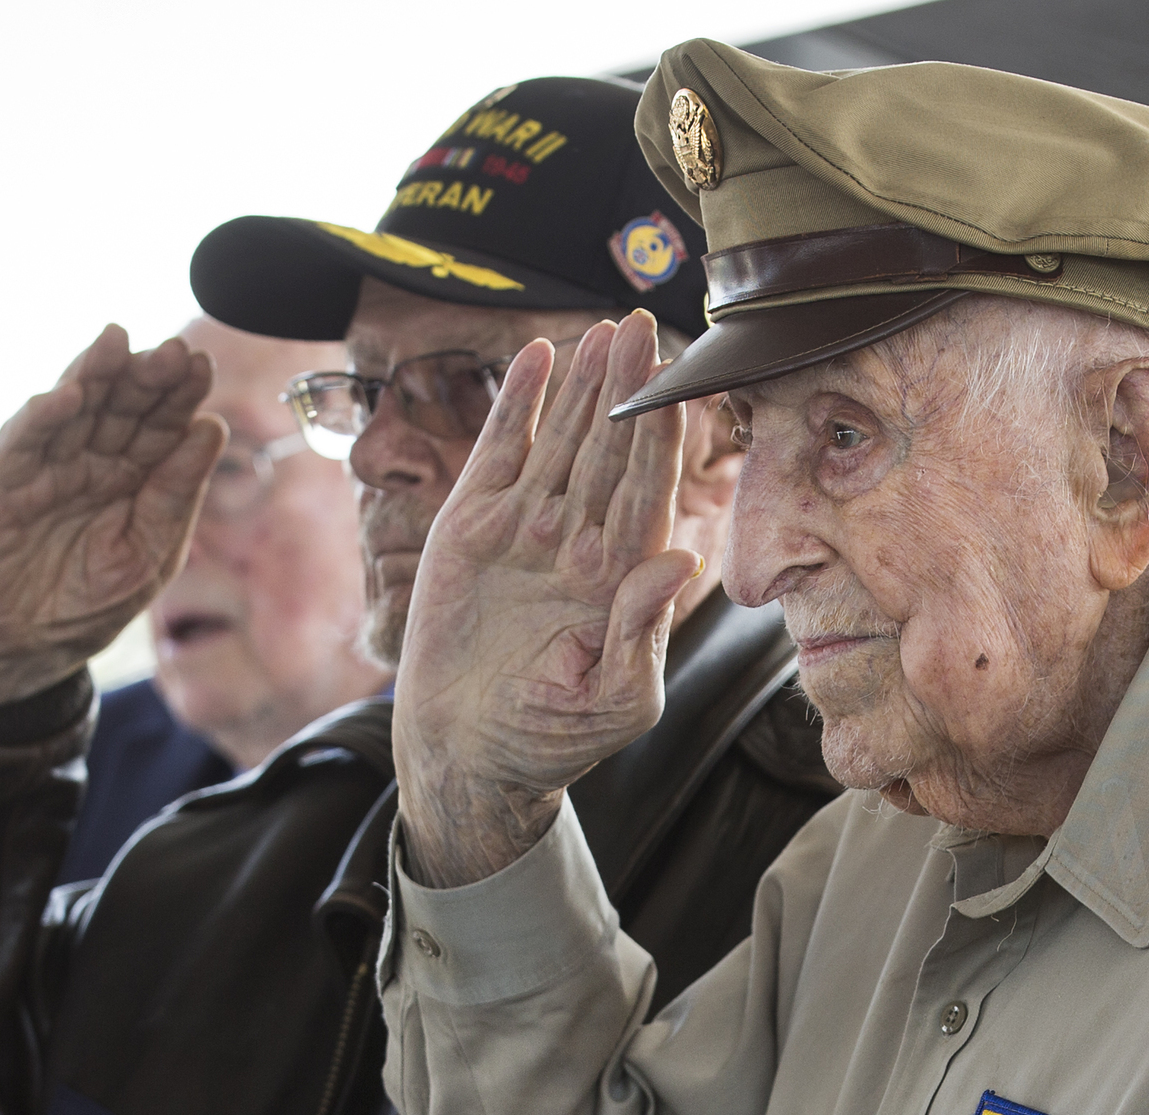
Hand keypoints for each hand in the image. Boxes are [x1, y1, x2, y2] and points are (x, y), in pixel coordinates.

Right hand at [0, 328, 223, 709]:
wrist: (18, 650)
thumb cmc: (86, 605)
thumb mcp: (150, 553)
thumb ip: (177, 494)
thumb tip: (211, 429)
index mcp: (132, 479)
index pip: (159, 424)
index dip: (178, 393)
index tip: (201, 365)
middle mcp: (88, 463)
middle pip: (118, 406)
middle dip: (144, 376)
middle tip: (172, 351)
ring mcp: (41, 469)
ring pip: (70, 410)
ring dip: (93, 375)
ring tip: (118, 343)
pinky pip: (20, 444)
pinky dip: (41, 418)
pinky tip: (68, 396)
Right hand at [392, 316, 698, 887]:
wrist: (470, 753)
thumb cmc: (552, 740)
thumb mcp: (618, 701)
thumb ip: (646, 631)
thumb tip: (678, 559)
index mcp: (623, 576)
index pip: (651, 488)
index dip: (663, 431)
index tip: (678, 377)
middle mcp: (580, 542)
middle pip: (610, 448)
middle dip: (626, 388)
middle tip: (639, 326)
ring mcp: (526, 529)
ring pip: (561, 440)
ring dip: (581, 387)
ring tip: (599, 331)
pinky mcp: (471, 526)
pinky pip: (500, 452)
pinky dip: (517, 405)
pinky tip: (537, 359)